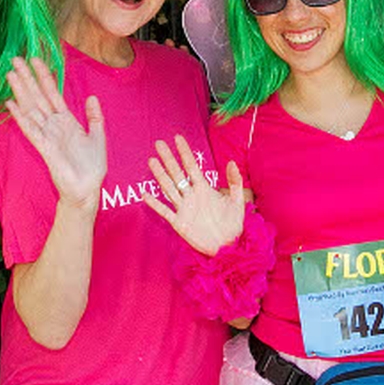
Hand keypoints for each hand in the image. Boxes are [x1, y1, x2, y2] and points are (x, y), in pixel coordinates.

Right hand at [6, 56, 106, 210]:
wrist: (87, 189)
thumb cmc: (91, 167)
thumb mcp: (98, 136)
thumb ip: (95, 117)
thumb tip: (92, 97)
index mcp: (66, 121)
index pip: (52, 94)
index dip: (44, 76)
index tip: (35, 59)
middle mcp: (54, 125)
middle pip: (37, 97)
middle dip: (27, 78)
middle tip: (15, 59)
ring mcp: (47, 135)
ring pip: (31, 109)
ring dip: (21, 92)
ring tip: (10, 74)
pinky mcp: (45, 148)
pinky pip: (31, 129)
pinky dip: (21, 117)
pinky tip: (11, 104)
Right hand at [142, 135, 246, 254]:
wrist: (228, 246)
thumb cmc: (233, 224)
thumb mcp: (237, 201)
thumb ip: (234, 182)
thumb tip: (232, 162)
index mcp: (204, 189)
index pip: (192, 166)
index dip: (185, 152)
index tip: (177, 138)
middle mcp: (191, 196)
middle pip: (177, 173)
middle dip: (168, 159)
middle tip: (159, 143)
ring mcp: (184, 208)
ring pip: (169, 188)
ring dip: (160, 175)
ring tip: (151, 161)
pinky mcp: (179, 223)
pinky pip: (165, 211)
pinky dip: (156, 204)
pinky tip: (146, 195)